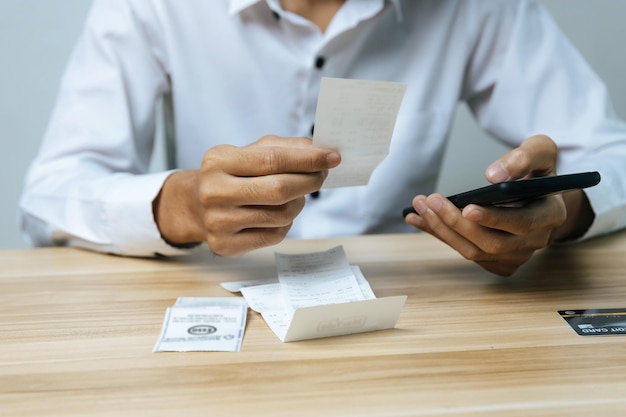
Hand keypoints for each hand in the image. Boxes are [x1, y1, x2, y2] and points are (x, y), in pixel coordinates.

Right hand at [153, 135, 340, 255]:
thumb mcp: (251, 152)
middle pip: (279, 190)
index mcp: (218, 161)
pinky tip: (280, 213)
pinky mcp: (225, 245)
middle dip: (309, 181)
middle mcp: (214, 192)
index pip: (273, 159)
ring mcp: (217, 222)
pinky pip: (274, 235)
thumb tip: (319, 151)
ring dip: (299, 203)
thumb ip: (284, 147)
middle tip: (322, 176)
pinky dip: (286, 223)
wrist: (196, 205)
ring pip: (280, 215)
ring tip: (297, 195)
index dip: (307, 159)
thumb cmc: (233, 174)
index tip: (332, 157)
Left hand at [405, 135, 591, 275]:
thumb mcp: (540, 151)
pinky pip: (465, 251)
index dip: (493, 219)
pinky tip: (420, 218)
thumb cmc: (538, 170)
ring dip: (442, 229)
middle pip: (491, 243)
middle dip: (456, 223)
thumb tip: (494, 175)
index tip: (467, 207)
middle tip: (431, 201)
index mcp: (551, 215)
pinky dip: (440, 235)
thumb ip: (524, 157)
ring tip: (419, 206)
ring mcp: (516, 255)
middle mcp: (535, 241)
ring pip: (474, 251)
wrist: (539, 192)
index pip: (522, 224)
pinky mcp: (496, 261)